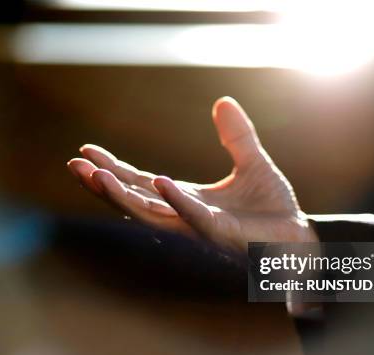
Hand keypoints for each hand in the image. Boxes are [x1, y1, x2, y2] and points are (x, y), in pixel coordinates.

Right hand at [67, 97, 316, 251]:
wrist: (300, 235)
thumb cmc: (272, 207)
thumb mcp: (252, 162)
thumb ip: (236, 136)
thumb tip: (223, 101)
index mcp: (185, 198)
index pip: (141, 183)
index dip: (114, 168)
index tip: (86, 150)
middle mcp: (184, 215)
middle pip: (134, 199)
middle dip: (103, 185)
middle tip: (73, 165)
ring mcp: (199, 226)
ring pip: (151, 214)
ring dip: (122, 196)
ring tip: (94, 176)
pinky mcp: (220, 234)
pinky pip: (193, 217)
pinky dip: (176, 201)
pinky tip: (159, 182)